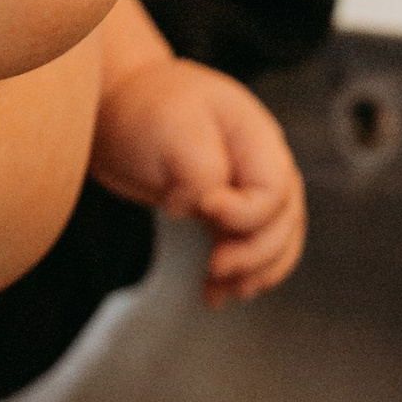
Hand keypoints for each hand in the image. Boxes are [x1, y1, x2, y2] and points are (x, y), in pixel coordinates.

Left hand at [91, 52, 306, 306]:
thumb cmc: (143, 111)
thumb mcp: (172, 130)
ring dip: (254, 272)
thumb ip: (200, 171)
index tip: (203, 210)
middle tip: (215, 268)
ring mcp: (247, 186)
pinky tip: (215, 293)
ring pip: (276, 239)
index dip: (246, 212)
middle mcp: (261, 162)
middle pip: (284, 220)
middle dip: (255, 253)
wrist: (117, 107)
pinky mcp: (226, 209)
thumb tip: (202, 213)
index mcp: (255, 135)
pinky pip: (250, 246)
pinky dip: (240, 274)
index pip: (274, 189)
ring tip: (220, 292)